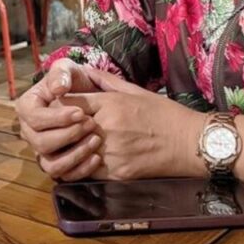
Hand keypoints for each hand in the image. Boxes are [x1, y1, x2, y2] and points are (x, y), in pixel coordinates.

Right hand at [16, 59, 103, 181]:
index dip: (57, 118)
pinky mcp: (56, 163)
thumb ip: (61, 73)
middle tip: (91, 124)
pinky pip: (63, 175)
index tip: (81, 112)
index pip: (34, 118)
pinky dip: (81, 169)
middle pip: (41, 143)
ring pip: (51, 164)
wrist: (88, 97)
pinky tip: (97, 157)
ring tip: (96, 140)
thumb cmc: (74, 81)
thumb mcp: (67, 69)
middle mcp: (29, 132)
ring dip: (75, 154)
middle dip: (69, 135)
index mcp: (26, 107)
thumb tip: (58, 89)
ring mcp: (41, 150)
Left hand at [27, 67, 202, 181]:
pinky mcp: (117, 173)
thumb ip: (107, 82)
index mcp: (110, 104)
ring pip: (74, 152)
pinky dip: (84, 167)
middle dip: (60, 128)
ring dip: (69, 149)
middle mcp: (107, 127)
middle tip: (55, 129)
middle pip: (67, 128)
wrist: (189, 143)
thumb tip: (85, 71)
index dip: (60, 106)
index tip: (57, 107)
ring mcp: (111, 152)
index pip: (70, 103)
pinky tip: (86, 161)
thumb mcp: (136, 91)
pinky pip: (89, 171)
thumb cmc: (165, 114)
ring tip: (68, 146)